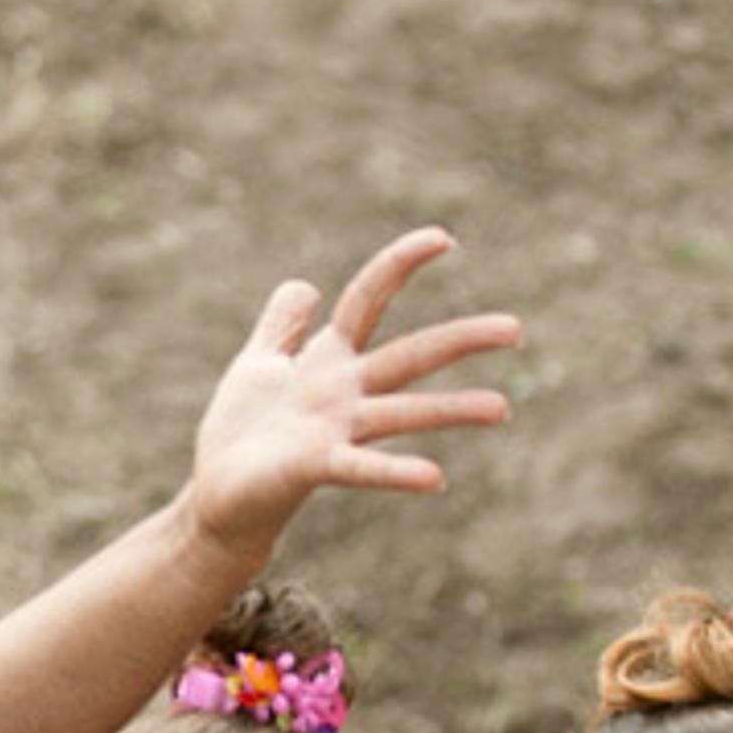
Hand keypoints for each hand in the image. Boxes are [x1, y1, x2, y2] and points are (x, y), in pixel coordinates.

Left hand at [184, 229, 520, 568]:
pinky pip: (362, 467)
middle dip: (460, 340)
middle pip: (410, 357)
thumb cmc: (243, 431)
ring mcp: (335, 429)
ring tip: (501, 408)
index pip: (369, 300)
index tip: (442, 238)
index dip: (399, 266)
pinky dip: (395, 471)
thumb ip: (282, 326)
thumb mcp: (257, 364)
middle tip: (515, 328)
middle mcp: (344, 392)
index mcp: (328, 360)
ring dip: (451, 410)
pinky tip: (434, 477)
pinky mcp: (316, 465)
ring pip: (402, 413)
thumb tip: (304, 286)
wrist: (217, 494)